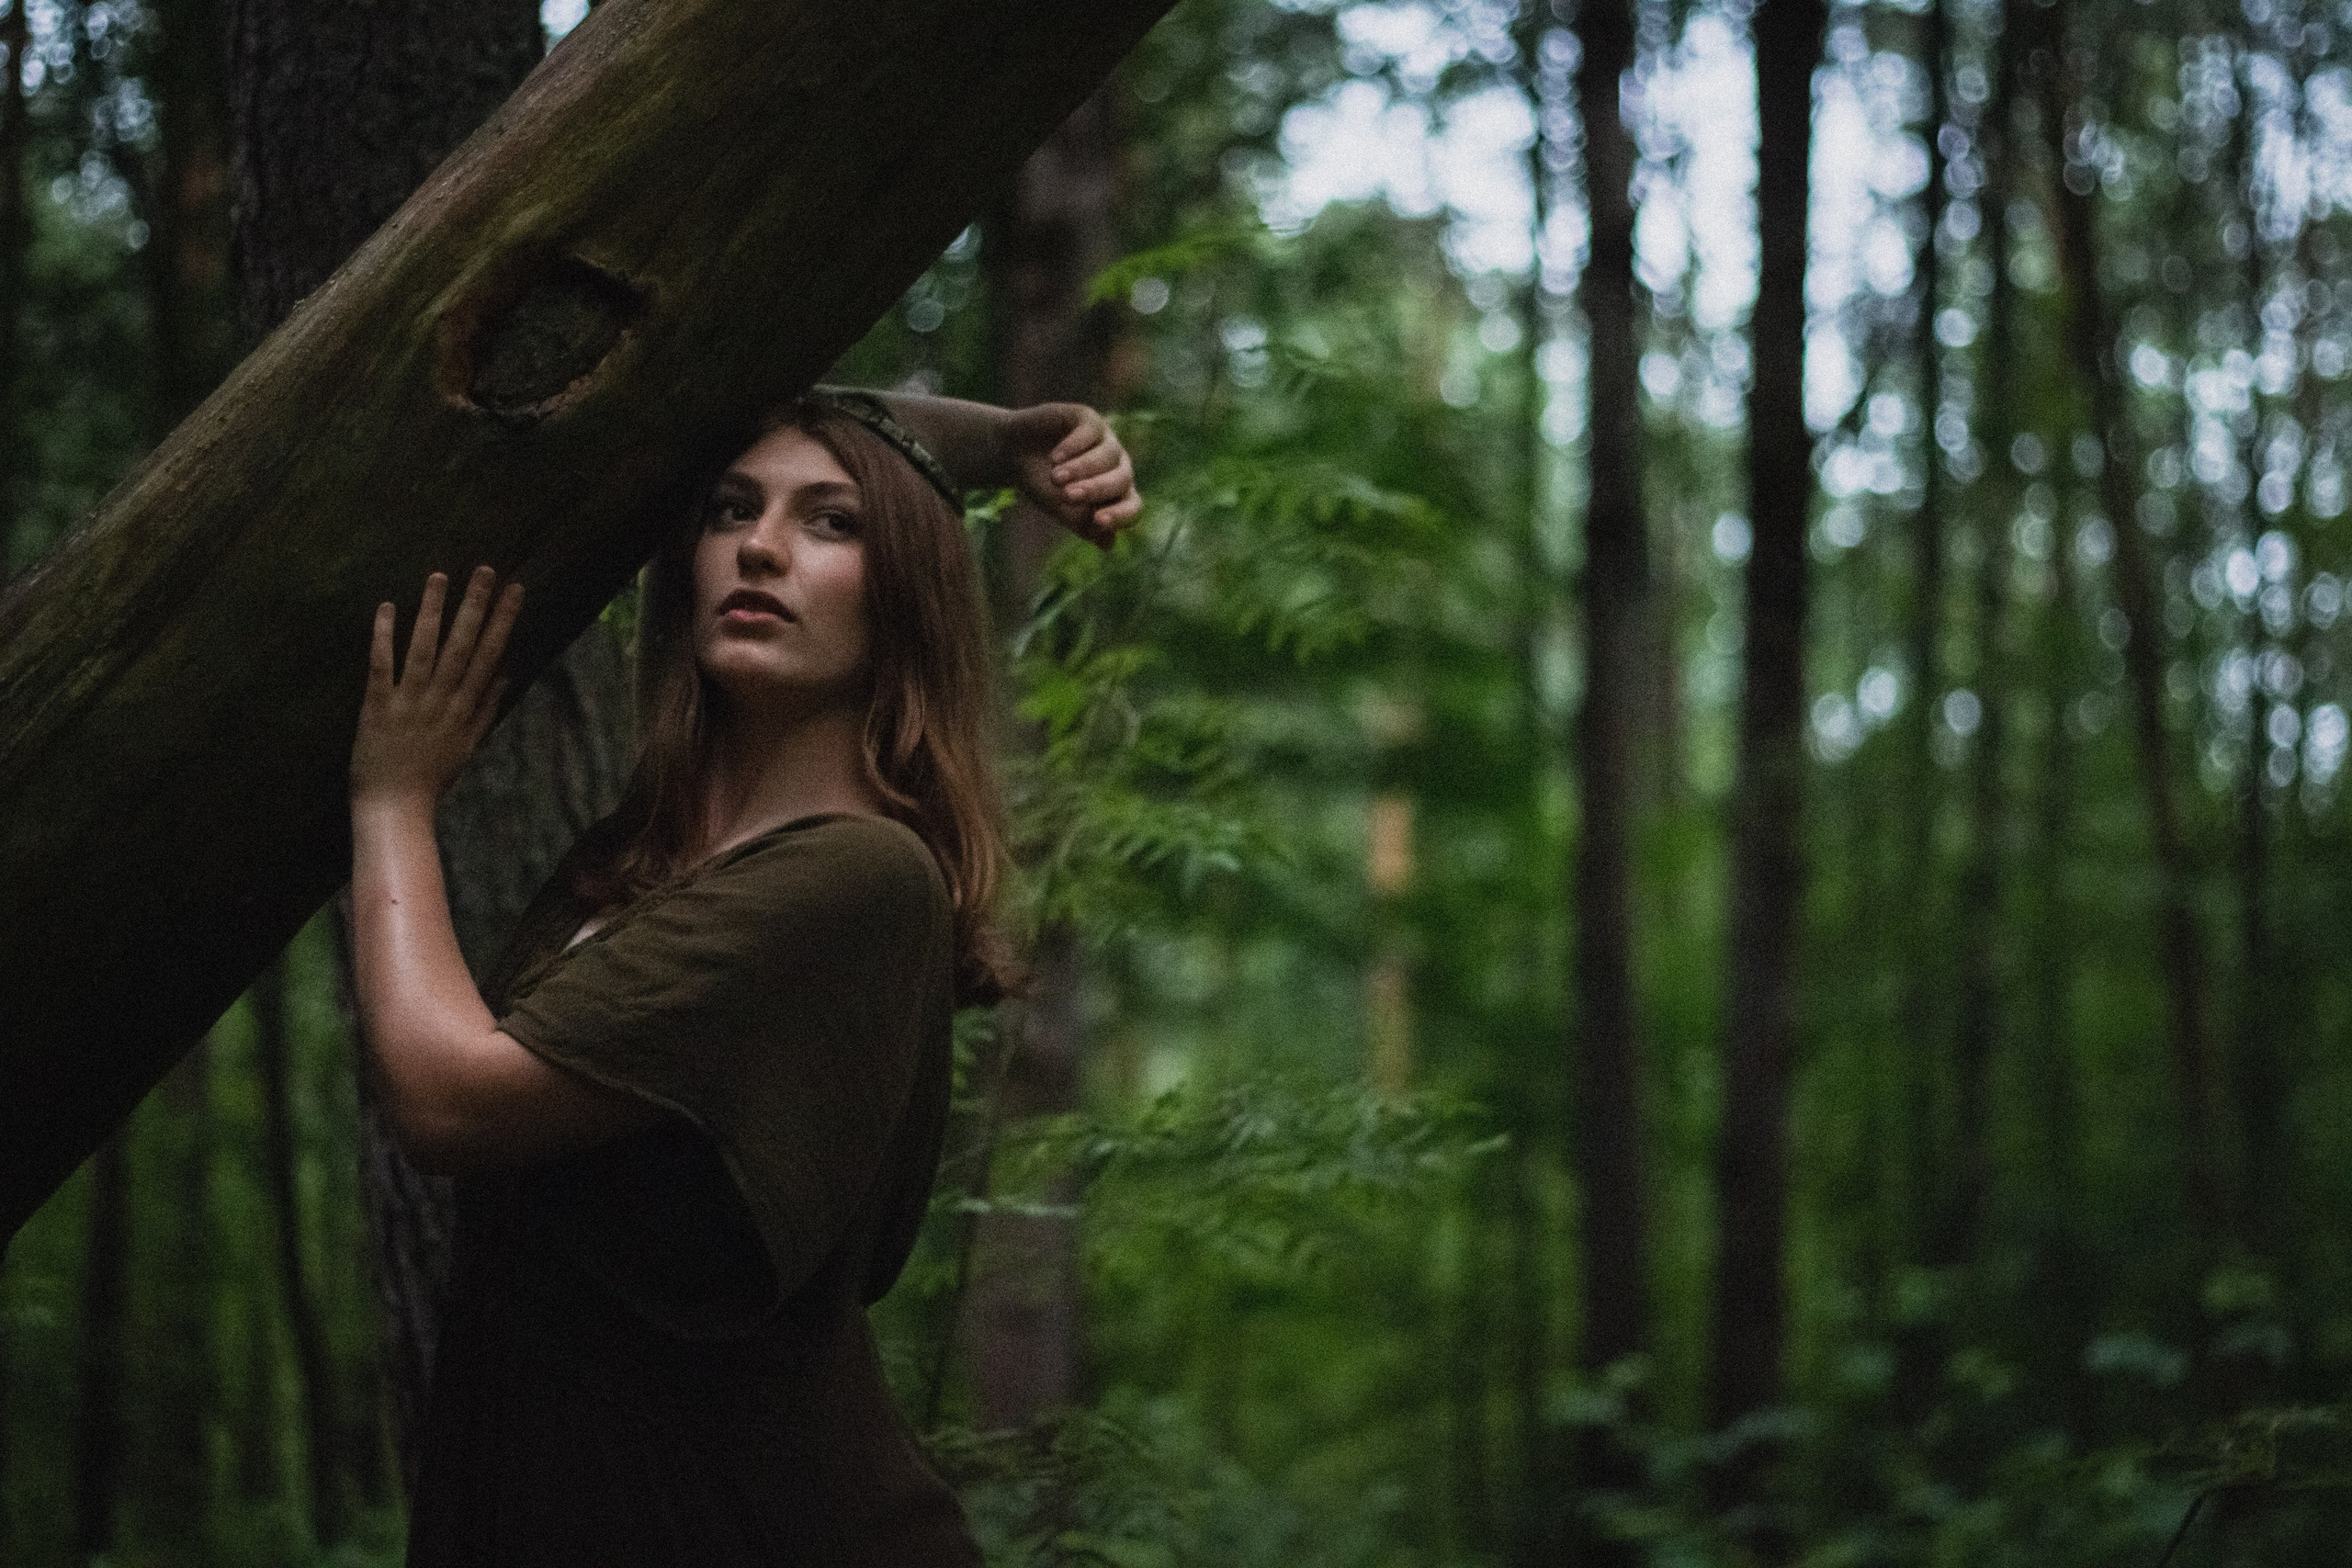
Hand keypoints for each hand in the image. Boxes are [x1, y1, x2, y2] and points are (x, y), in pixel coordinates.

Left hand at [351, 566, 522, 811]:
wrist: (395, 809)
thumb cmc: (432, 780)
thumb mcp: (468, 746)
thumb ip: (486, 709)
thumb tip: (505, 673)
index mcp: (465, 709)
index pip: (489, 656)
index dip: (502, 621)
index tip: (515, 590)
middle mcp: (441, 701)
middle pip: (462, 647)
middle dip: (474, 606)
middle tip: (484, 570)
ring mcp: (409, 702)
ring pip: (424, 649)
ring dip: (433, 612)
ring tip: (439, 576)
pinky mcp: (377, 706)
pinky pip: (381, 666)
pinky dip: (384, 637)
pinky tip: (388, 607)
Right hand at [1005, 402, 1140, 547]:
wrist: (1013, 451)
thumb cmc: (1040, 483)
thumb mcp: (1057, 507)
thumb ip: (1081, 523)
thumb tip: (1108, 544)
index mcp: (1117, 494)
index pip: (1133, 507)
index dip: (1120, 515)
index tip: (1099, 521)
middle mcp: (1118, 466)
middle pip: (1121, 481)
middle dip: (1096, 489)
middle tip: (1068, 495)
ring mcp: (1106, 440)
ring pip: (1108, 456)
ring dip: (1081, 468)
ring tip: (1056, 477)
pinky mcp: (1089, 418)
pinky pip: (1092, 432)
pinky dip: (1074, 446)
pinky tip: (1055, 457)